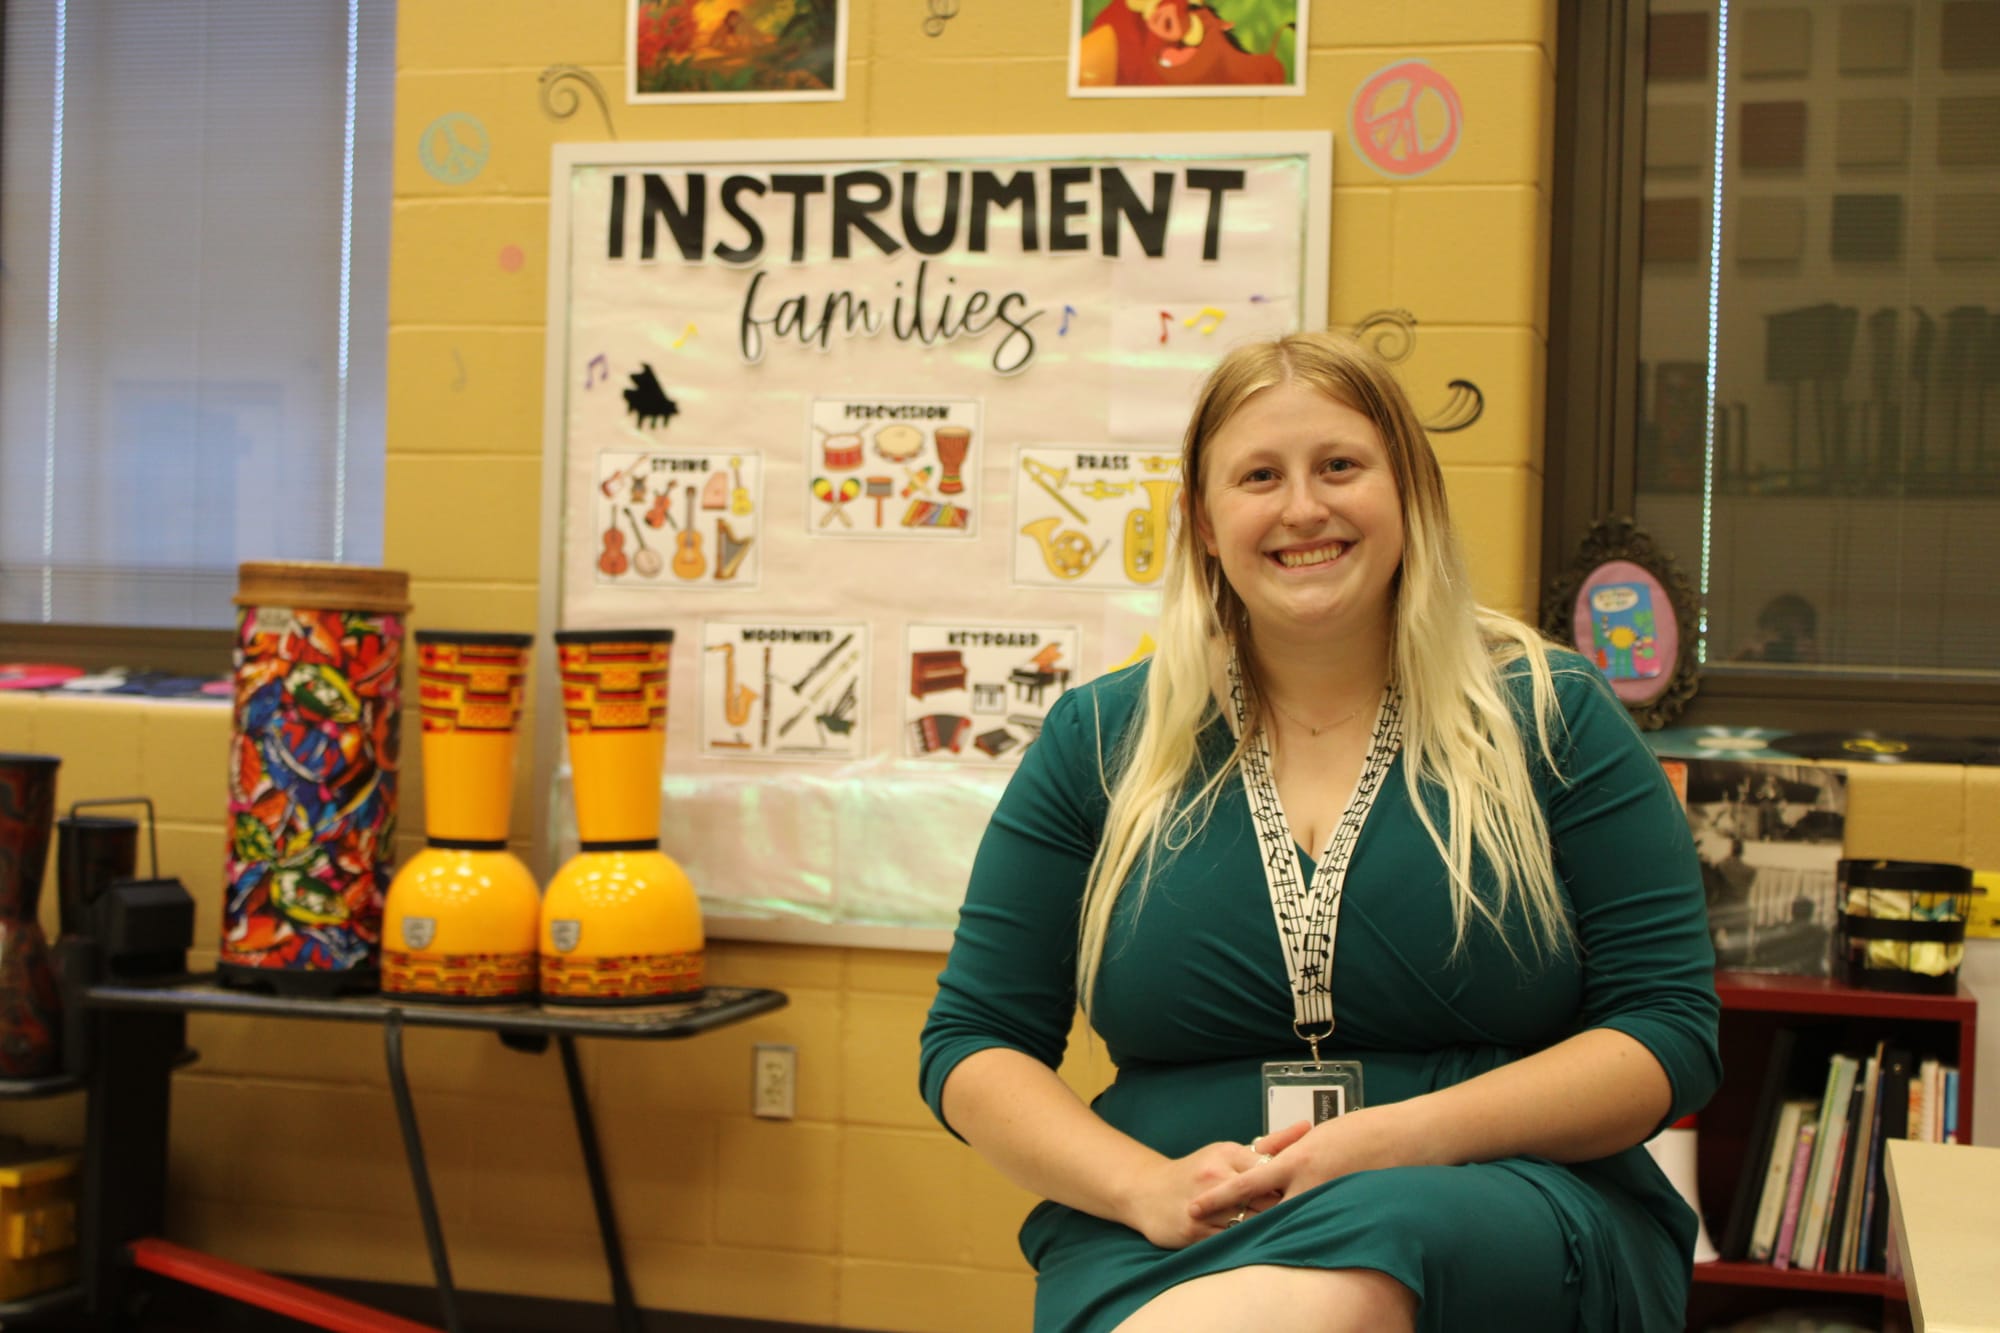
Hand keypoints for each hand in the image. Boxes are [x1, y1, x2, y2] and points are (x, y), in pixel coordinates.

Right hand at [1121, 1133, 1295, 1248]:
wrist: (1146, 1191)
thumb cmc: (1197, 1170)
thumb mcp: (1228, 1151)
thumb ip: (1270, 1144)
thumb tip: (1306, 1127)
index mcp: (1225, 1154)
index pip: (1270, 1170)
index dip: (1292, 1184)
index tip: (1309, 1190)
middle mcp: (1214, 1177)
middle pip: (1263, 1198)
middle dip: (1286, 1209)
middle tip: (1309, 1216)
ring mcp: (1203, 1206)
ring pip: (1249, 1223)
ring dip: (1270, 1229)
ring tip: (1290, 1233)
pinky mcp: (1194, 1232)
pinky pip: (1230, 1242)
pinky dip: (1248, 1244)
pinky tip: (1262, 1246)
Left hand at [1184, 1107, 1422, 1221]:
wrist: (1403, 1136)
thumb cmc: (1359, 1130)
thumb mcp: (1314, 1137)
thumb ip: (1287, 1152)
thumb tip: (1262, 1158)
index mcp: (1295, 1160)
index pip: (1247, 1184)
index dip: (1220, 1198)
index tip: (1195, 1207)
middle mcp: (1307, 1183)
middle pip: (1266, 1213)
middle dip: (1246, 1224)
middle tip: (1220, 1231)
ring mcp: (1328, 1199)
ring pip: (1291, 1222)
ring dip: (1277, 1229)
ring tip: (1258, 1237)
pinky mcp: (1346, 1209)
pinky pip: (1318, 1224)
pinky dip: (1307, 1229)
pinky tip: (1300, 1236)